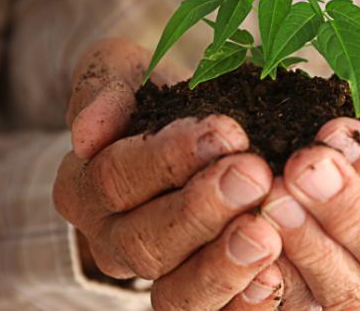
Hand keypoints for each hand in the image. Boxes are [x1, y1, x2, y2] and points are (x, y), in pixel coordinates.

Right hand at [54, 38, 284, 308]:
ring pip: (175, 293)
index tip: (226, 132)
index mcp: (84, 188)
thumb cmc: (152, 100)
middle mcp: (112, 242)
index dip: (168, 158)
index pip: (117, 177)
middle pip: (146, 240)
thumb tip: (88, 132)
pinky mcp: (198, 298)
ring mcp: (155, 278)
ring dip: (222, 264)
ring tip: (266, 234)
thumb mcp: (121, 72)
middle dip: (203, 209)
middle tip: (254, 177)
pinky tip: (275, 279)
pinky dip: (244, 305)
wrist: (182, 139)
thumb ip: (103, 88)